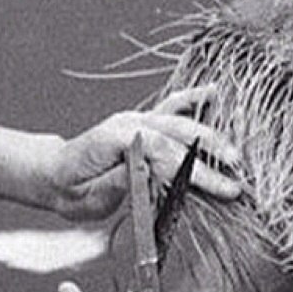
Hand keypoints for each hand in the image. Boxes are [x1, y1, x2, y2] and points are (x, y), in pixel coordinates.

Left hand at [37, 85, 241, 220]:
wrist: (55, 175)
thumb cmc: (72, 191)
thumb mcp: (89, 198)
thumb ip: (117, 184)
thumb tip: (146, 174)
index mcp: (115, 140)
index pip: (162, 152)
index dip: (193, 171)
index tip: (221, 188)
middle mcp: (129, 123)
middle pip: (177, 134)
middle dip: (210, 155)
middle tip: (237, 177)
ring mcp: (137, 119)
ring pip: (179, 120)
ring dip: (210, 136)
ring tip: (235, 154)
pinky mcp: (143, 122)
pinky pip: (171, 106)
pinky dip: (193, 100)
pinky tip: (214, 93)